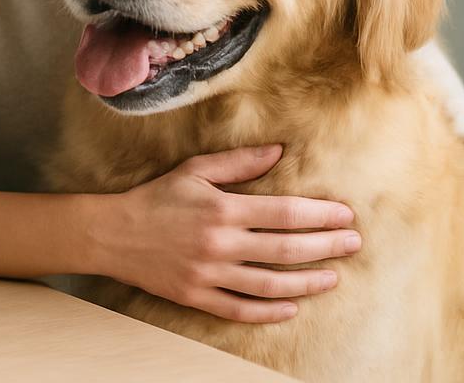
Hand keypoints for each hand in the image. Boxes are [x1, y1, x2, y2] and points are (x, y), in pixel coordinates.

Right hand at [95, 145, 360, 323]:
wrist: (110, 233)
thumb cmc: (155, 197)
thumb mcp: (193, 171)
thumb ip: (238, 163)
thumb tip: (279, 151)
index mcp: (222, 208)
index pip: (284, 213)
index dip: (320, 214)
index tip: (346, 215)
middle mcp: (219, 243)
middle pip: (286, 249)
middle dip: (326, 246)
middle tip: (353, 244)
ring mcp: (208, 273)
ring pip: (270, 284)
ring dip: (307, 282)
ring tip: (333, 277)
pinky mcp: (197, 295)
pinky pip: (240, 309)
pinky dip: (269, 311)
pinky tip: (292, 307)